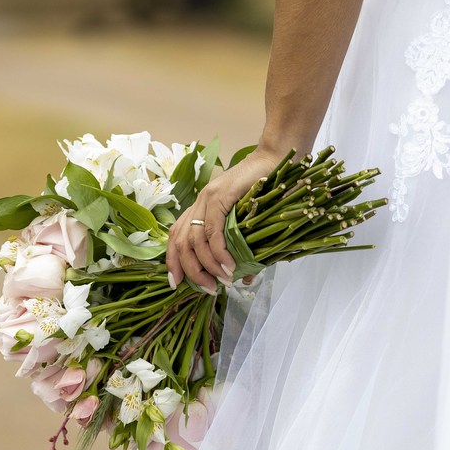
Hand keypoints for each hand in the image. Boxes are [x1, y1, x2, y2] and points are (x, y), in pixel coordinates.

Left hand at [166, 147, 285, 293]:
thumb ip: (241, 249)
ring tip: (222, 281)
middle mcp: (198, 202)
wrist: (276, 161)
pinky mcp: (220, 195)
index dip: (172, 261)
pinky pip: (212, 229)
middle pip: (181, 243)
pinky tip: (229, 265)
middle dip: (191, 271)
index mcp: (199, 208)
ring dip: (207, 265)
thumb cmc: (265, 192)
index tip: (176, 283)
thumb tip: (243, 279)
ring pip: (194, 239)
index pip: (175, 237)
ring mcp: (207, 197)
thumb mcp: (248, 224)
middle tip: (207, 288)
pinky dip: (219, 251)